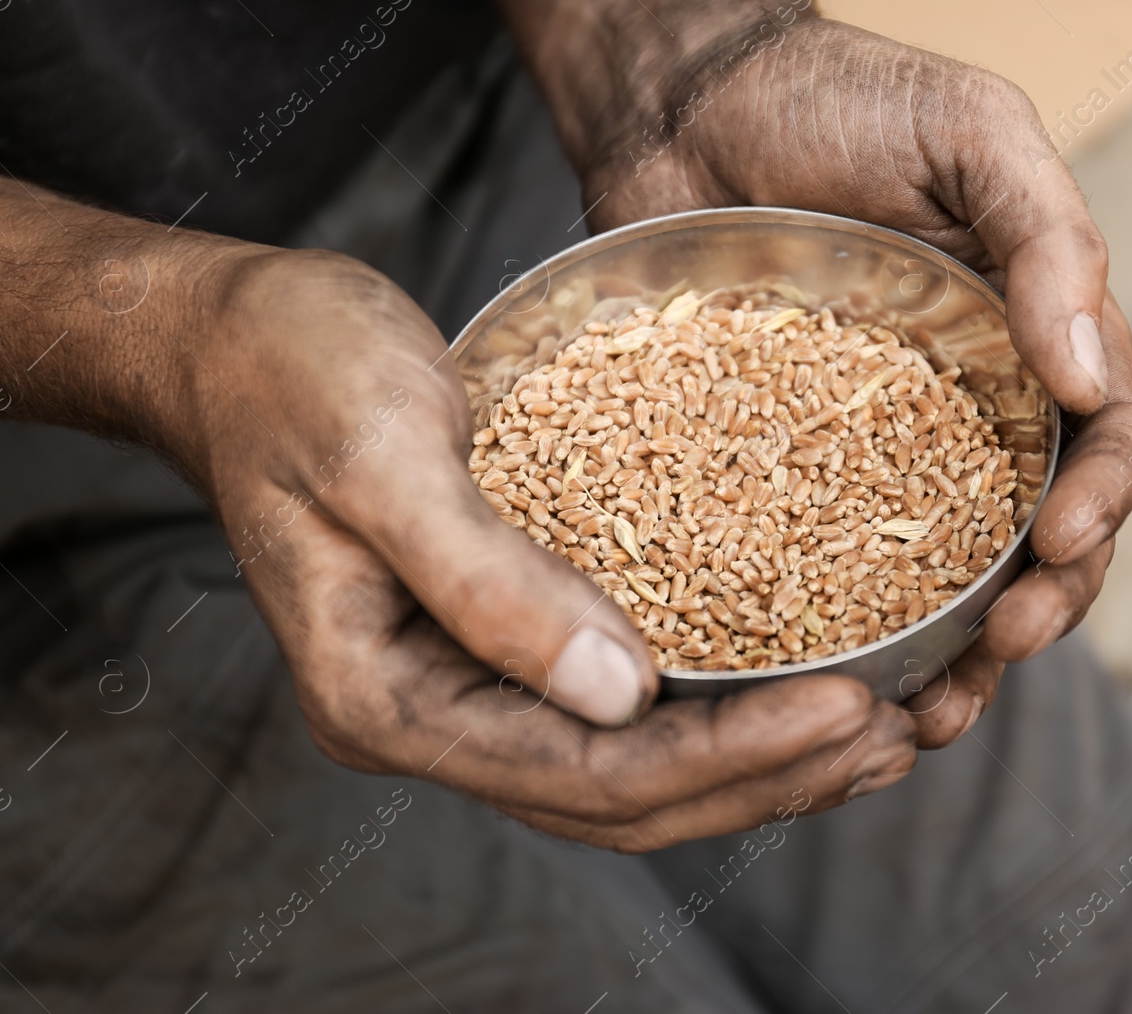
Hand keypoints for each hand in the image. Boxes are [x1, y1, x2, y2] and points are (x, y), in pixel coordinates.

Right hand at [177, 249, 916, 849]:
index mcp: (386, 695)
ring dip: (754, 757)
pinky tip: (792, 678)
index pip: (584, 771)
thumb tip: (622, 692)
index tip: (851, 706)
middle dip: (764, 774)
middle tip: (894, 736)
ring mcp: (463, 683)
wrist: (237, 333)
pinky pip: (621, 699)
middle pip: (620, 797)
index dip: (727, 751)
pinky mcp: (499, 633)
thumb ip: (489, 583)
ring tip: (876, 735)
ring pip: (630, 764)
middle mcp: (429, 713)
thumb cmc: (291, 374)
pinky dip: (715, 700)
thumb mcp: (383, 462)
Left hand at [583, 19, 1131, 748]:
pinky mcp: (786, 472)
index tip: (1057, 545)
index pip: (1109, 442)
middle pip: (1041, 539)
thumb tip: (1089, 372)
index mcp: (1038, 340)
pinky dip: (847, 637)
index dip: (1103, 506)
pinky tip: (830, 687)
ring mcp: (880, 451)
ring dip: (954, 660)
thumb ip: (1047, 234)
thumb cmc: (841, 96)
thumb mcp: (970, 132)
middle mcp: (974, 411)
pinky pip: (828, 569)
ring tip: (925, 718)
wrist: (691, 102)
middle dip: (1040, 607)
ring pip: (944, 581)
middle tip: (1000, 649)